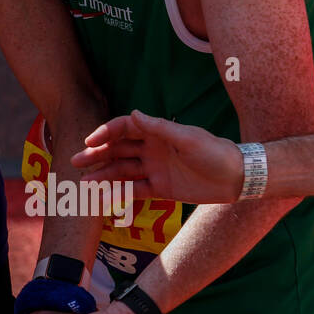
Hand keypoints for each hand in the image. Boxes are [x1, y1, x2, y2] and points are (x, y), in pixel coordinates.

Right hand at [74, 109, 243, 203]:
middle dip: (96, 155)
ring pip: (122, 171)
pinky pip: (135, 191)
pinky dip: (120, 194)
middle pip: (117, 150)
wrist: (237, 178)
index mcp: (156, 133)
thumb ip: (159, 128)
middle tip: (76, 161)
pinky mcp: (160, 188)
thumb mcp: (189, 138)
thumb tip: (132, 114)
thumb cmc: (215, 152)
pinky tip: (105, 198)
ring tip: (84, 183)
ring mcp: (154, 169)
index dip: (105, 133)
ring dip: (103, 175)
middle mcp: (151, 149)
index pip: (123, 129)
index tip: (90, 142)